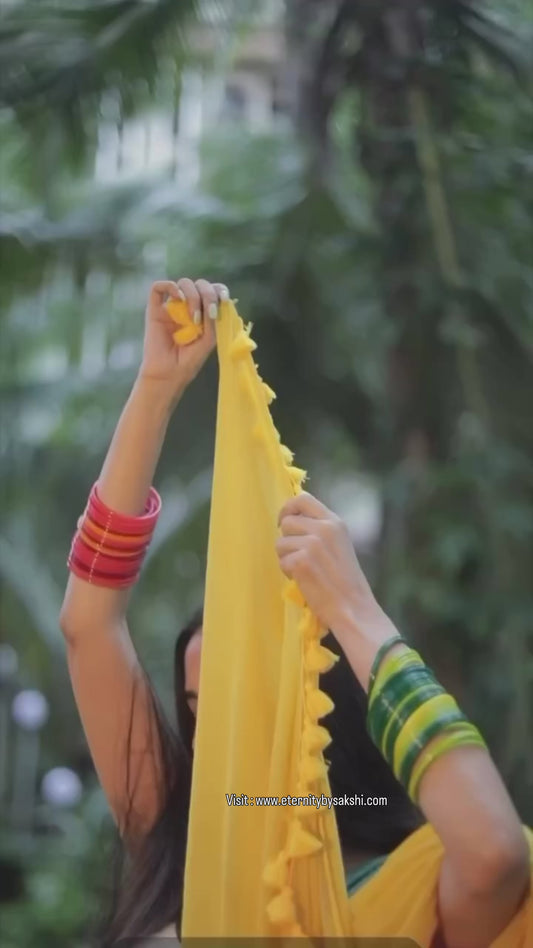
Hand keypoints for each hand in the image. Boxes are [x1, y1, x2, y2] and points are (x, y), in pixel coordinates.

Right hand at [138, 277, 228, 396]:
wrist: (168, 374)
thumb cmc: (189, 360)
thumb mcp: (209, 339)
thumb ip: (213, 318)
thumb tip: (214, 299)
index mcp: (203, 312)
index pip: (213, 290)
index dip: (219, 290)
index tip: (224, 299)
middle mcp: (188, 306)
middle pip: (200, 283)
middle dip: (207, 293)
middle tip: (207, 314)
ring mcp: (171, 306)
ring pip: (183, 283)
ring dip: (193, 296)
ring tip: (193, 317)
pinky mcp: (154, 309)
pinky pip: (158, 287)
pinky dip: (170, 286)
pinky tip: (178, 298)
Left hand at [276, 492, 384, 640]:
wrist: (353, 607)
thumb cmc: (346, 581)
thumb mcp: (340, 544)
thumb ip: (321, 529)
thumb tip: (293, 517)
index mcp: (335, 522)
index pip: (303, 499)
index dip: (288, 508)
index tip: (283, 521)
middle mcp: (323, 529)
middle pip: (287, 523)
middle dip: (288, 540)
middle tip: (300, 556)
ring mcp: (312, 545)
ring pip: (280, 543)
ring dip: (287, 558)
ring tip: (305, 570)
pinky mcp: (301, 562)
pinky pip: (282, 561)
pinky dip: (288, 573)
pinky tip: (304, 580)